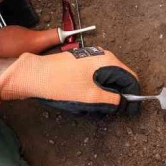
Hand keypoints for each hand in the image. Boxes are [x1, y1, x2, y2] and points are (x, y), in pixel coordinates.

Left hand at [0, 46, 140, 115]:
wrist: (32, 75)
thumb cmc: (59, 84)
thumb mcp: (90, 96)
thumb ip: (112, 100)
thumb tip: (124, 102)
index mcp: (107, 60)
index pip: (130, 78)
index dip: (133, 95)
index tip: (130, 109)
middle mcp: (101, 55)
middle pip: (119, 77)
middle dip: (117, 95)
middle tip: (109, 110)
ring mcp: (90, 58)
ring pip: (107, 78)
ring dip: (105, 93)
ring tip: (93, 105)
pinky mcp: (80, 63)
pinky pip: (96, 76)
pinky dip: (95, 88)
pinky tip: (84, 97)